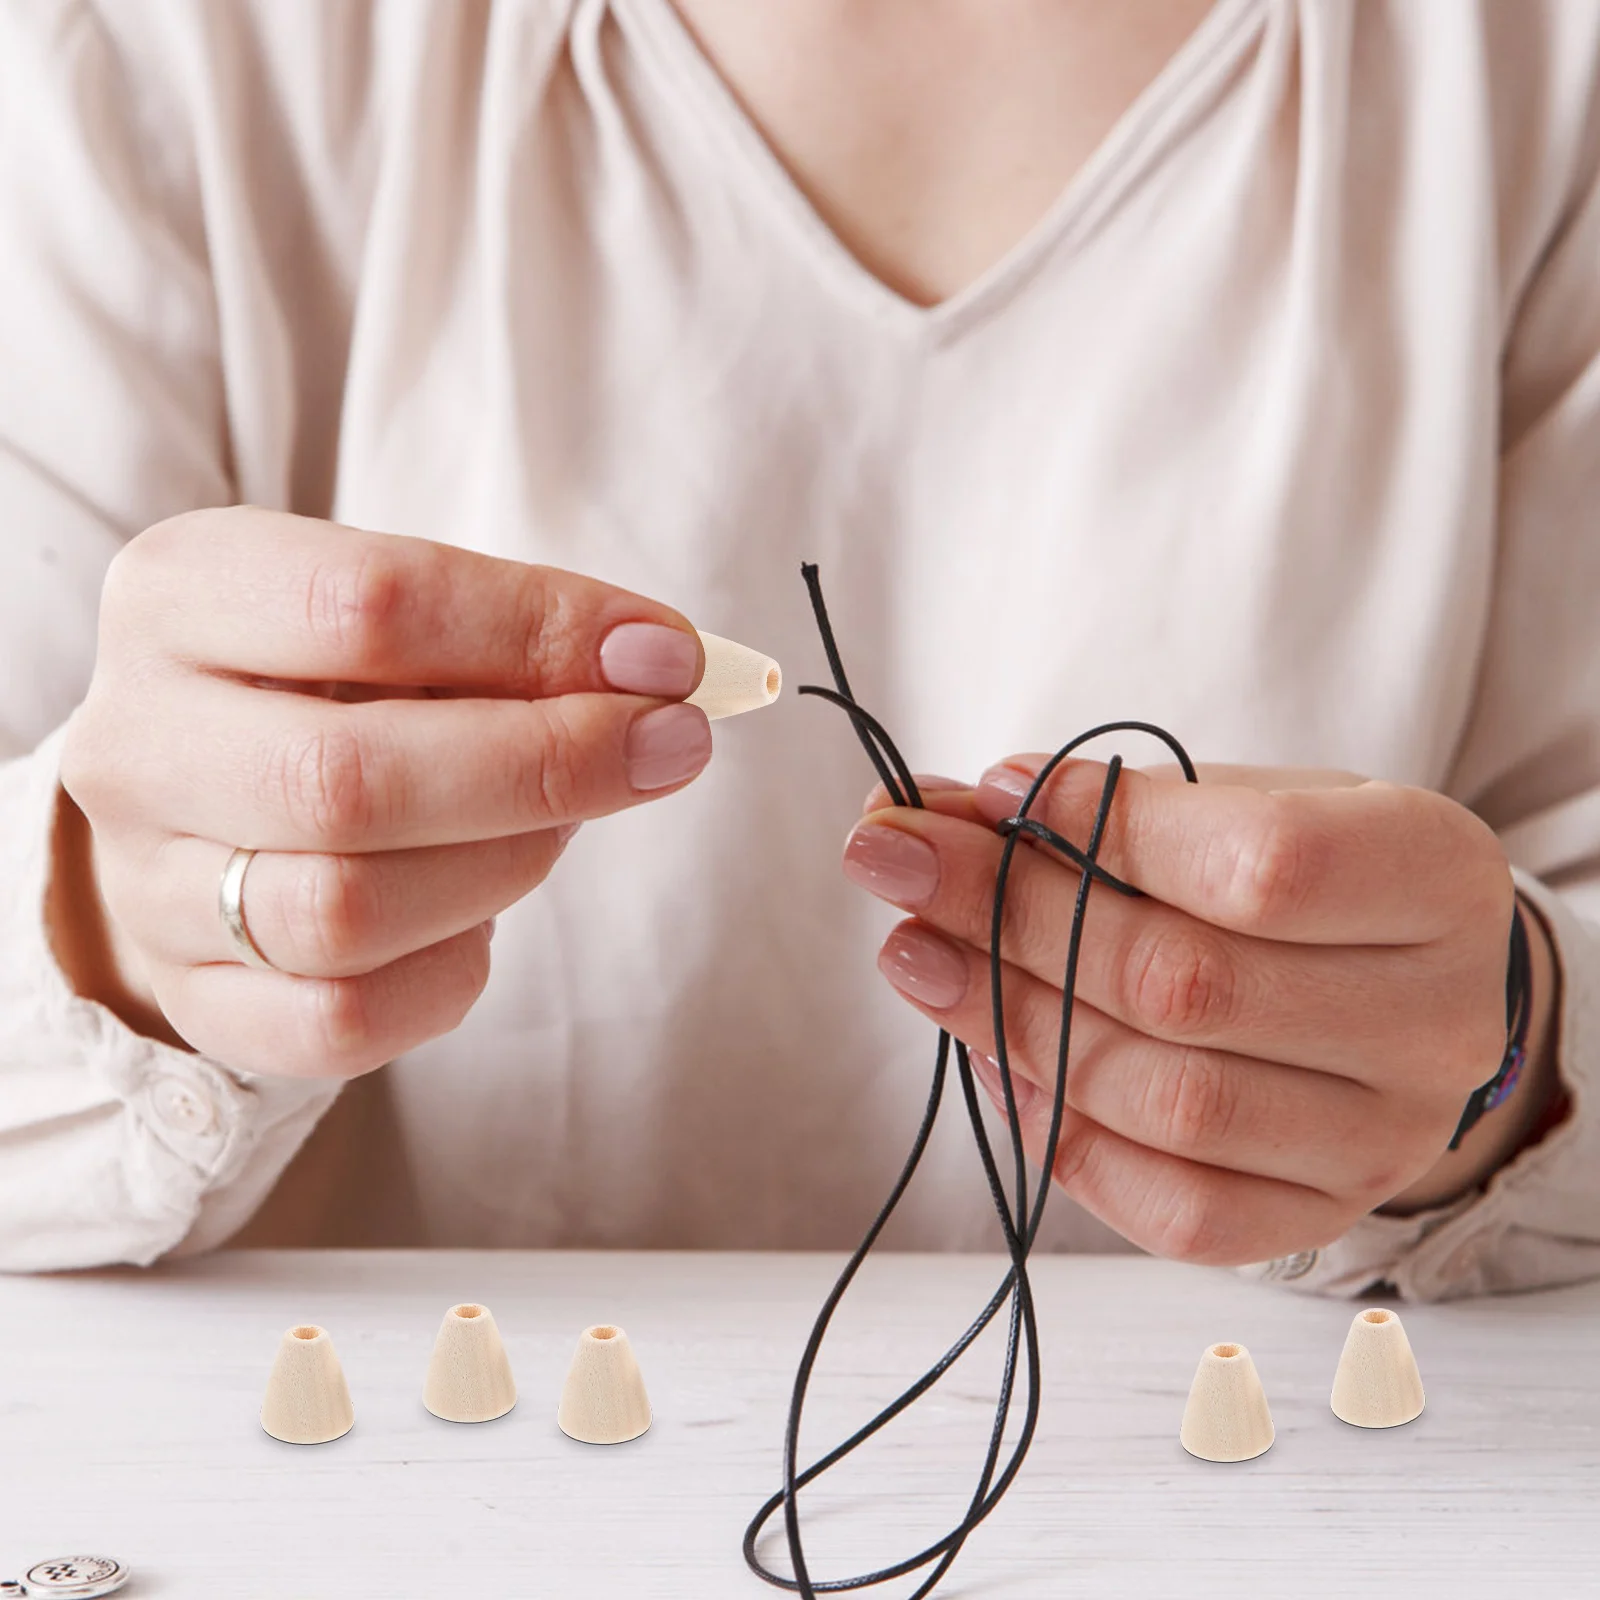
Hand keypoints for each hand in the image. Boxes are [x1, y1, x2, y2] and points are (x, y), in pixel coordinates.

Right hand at [55, 508, 710, 1077]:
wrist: (206, 802)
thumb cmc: (336, 687)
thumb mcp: (405, 617)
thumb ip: (516, 634)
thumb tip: (660, 667)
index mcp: (179, 596)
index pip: (368, 603)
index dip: (540, 632)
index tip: (668, 656)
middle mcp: (136, 743)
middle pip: (346, 779)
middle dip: (545, 765)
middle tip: (668, 747)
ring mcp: (149, 885)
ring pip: (343, 913)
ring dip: (505, 866)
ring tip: (559, 823)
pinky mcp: (196, 1000)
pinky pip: (341, 1021)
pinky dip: (452, 972)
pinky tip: (483, 917)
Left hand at [841, 759, 1556, 1265]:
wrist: (1397, 989)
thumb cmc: (1305, 874)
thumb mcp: (1235, 802)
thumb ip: (1102, 806)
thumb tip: (931, 810)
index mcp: (1435, 879)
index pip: (1262, 864)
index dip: (1102, 830)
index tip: (979, 795)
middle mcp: (1432, 1024)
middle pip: (1188, 987)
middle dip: (1007, 916)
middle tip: (893, 863)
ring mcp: (1381, 1140)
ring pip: (1166, 1102)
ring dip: (1005, 1018)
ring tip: (913, 953)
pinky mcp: (1315, 1218)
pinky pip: (1168, 1206)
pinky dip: (1056, 1130)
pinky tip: (987, 1055)